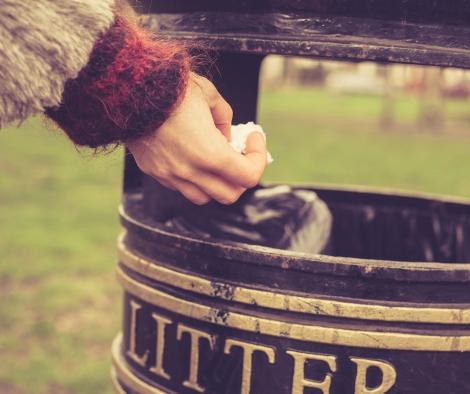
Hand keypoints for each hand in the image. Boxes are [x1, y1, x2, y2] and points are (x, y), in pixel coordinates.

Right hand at [127, 73, 267, 204]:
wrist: (127, 89)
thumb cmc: (170, 87)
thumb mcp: (209, 94)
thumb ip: (224, 118)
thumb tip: (226, 136)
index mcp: (210, 154)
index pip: (249, 177)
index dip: (259, 158)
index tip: (253, 138)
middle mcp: (190, 171)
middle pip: (229, 195)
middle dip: (240, 177)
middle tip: (240, 154)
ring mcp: (170, 175)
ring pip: (204, 197)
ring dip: (216, 182)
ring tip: (215, 160)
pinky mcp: (154, 172)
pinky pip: (181, 187)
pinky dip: (194, 179)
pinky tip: (192, 156)